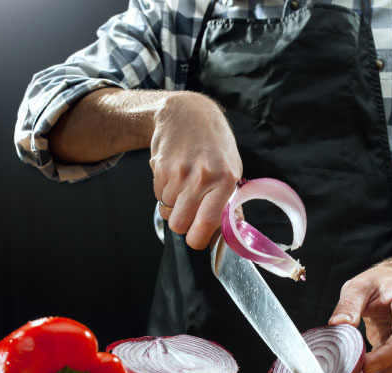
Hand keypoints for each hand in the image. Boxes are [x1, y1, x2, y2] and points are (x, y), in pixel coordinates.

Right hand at [150, 92, 242, 249]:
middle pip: (179, 225)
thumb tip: (228, 236)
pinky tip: (175, 178)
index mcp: (225, 181)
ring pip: (167, 213)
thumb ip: (230, 205)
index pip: (205, 225)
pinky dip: (165, 194)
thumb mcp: (232, 172)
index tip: (199, 239)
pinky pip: (158, 197)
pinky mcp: (160, 168)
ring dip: (174, 208)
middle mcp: (201, 177)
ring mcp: (178, 172)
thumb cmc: (215, 146)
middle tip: (191, 214)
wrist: (187, 114)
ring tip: (185, 188)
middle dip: (183, 226)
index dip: (198, 240)